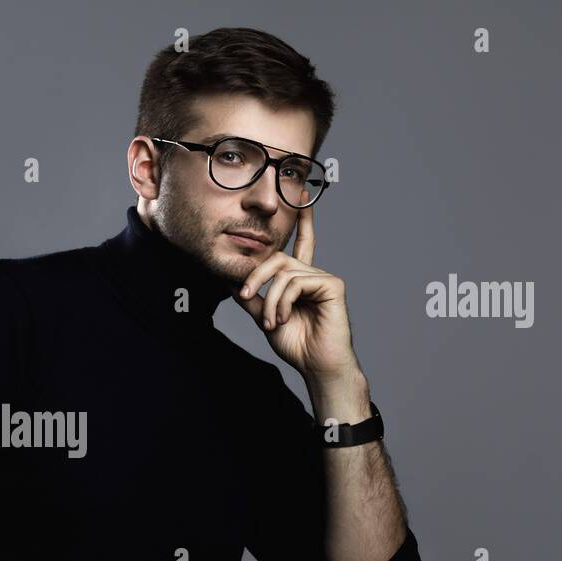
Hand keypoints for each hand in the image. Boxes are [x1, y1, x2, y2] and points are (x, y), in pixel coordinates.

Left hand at [232, 202, 359, 382]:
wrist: (316, 365)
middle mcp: (314, 274)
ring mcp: (325, 278)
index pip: (301, 243)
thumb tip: (229, 280)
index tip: (302, 193)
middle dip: (255, 276)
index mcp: (301, 279)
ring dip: (270, 299)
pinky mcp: (333, 285)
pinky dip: (283, 301)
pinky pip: (296, 282)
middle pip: (277, 258)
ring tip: (272, 322)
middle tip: (245, 297)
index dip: (302, 220)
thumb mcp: (265, 316)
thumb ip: (252, 297)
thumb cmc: (296, 344)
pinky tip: (285, 318)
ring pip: (284, 273)